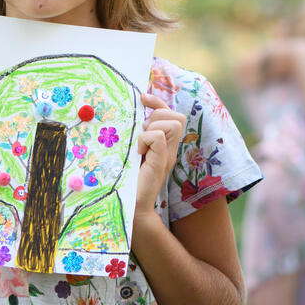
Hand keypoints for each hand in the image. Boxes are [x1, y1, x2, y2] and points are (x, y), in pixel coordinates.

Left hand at [134, 93, 184, 219]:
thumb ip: (135, 136)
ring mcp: (167, 155)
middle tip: (141, 132)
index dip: (159, 103)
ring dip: (152, 128)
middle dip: (157, 115)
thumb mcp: (132, 151)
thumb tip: (129, 116)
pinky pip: (156, 136)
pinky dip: (144, 140)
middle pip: (177, 116)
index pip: (172, 115)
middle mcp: (169, 149)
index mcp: (164, 145)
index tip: (143, 98)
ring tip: (141, 144)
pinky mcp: (161, 162)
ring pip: (172, 123)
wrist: (131, 205)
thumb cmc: (127, 179)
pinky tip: (138, 153)